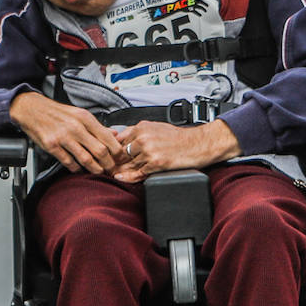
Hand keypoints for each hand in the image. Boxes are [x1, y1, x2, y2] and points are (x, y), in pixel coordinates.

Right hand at [9, 92, 126, 175]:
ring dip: (95, 169)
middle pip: (100, 150)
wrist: (32, 109)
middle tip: (112, 170)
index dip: (117, 151)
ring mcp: (63, 137)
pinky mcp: (52, 145)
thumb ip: (97, 126)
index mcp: (85, 117)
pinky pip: (69, 162)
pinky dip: (76, 169)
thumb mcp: (79, 114)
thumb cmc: (57, 113)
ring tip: (99, 172)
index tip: (120, 159)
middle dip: (109, 164)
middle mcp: (76, 126)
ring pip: (86, 159)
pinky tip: (80, 170)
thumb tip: (114, 134)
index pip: (108, 137)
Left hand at [113, 119, 240, 183]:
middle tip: (108, 168)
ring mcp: (149, 150)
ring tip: (115, 174)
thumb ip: (137, 132)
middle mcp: (143, 137)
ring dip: (121, 170)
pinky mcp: (156, 163)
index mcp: (141, 127)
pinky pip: (138, 173)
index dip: (112, 150)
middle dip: (115, 162)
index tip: (108, 156)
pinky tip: (123, 178)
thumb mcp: (155, 127)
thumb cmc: (178, 137)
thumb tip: (119, 140)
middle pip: (121, 153)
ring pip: (128, 164)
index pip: (118, 140)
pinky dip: (129, 177)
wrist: (197, 144)